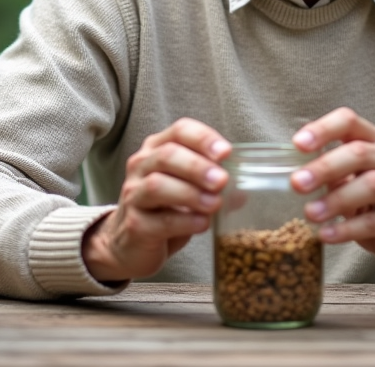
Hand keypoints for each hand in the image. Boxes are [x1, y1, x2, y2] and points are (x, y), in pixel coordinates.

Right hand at [82, 118, 230, 282]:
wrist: (129, 243)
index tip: (226, 152)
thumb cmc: (164, 209)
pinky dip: (185, 221)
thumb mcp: (188, 189)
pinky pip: (160, 220)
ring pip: (158, 185)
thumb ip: (213, 184)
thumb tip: (245, 187)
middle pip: (167, 155)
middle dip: (198, 167)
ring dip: (191, 194)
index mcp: (157, 149)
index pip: (180, 131)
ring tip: (215, 204)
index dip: (203, 138)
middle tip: (222, 181)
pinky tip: (202, 223)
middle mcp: (141, 166)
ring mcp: (134, 195)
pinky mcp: (134, 225)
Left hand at [291, 107, 374, 286]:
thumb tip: (291, 170)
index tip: (298, 144)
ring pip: (370, 185)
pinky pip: (374, 222)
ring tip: (310, 214)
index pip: (349, 121)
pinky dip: (346, 228)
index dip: (323, 129)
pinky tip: (326, 234)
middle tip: (296, 184)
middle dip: (323, 167)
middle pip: (358, 152)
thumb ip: (328, 171)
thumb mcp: (351, 181)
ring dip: (336, 199)